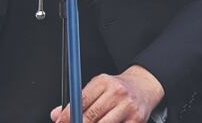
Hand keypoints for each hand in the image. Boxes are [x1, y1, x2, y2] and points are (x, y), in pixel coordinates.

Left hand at [50, 66, 164, 122]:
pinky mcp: (137, 120)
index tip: (60, 121)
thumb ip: (78, 100)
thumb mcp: (97, 86)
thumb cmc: (118, 87)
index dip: (68, 114)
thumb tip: (57, 114)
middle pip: (92, 115)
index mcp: (104, 82)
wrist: (144, 87)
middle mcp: (117, 93)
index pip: (81, 100)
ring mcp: (128, 108)